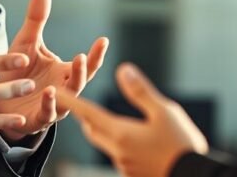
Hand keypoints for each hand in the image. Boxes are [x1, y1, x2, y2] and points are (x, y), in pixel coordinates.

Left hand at [0, 0, 108, 140]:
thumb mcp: (27, 42)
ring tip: (57, 85)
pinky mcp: (36, 119)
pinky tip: (46, 96)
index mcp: (64, 72)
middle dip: (82, 72)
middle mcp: (63, 90)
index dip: (96, 54)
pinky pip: (45, 115)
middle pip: (79, 83)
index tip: (103, 40)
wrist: (0, 101)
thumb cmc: (20, 71)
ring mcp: (52, 107)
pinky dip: (47, 107)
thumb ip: (37, 19)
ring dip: (64, 95)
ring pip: (65, 103)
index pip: (86, 64)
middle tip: (81, 57)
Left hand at [58, 63, 208, 176]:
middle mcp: (118, 151)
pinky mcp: (135, 173)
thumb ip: (141, 92)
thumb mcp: (164, 112)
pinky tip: (137, 140)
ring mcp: (125, 165)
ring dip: (104, 130)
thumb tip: (122, 70)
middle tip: (81, 104)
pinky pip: (122, 155)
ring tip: (110, 118)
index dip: (71, 101)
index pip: (88, 113)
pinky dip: (121, 142)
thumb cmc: (181, 144)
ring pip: (107, 144)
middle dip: (86, 116)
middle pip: (93, 131)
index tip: (56, 92)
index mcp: (121, 133)